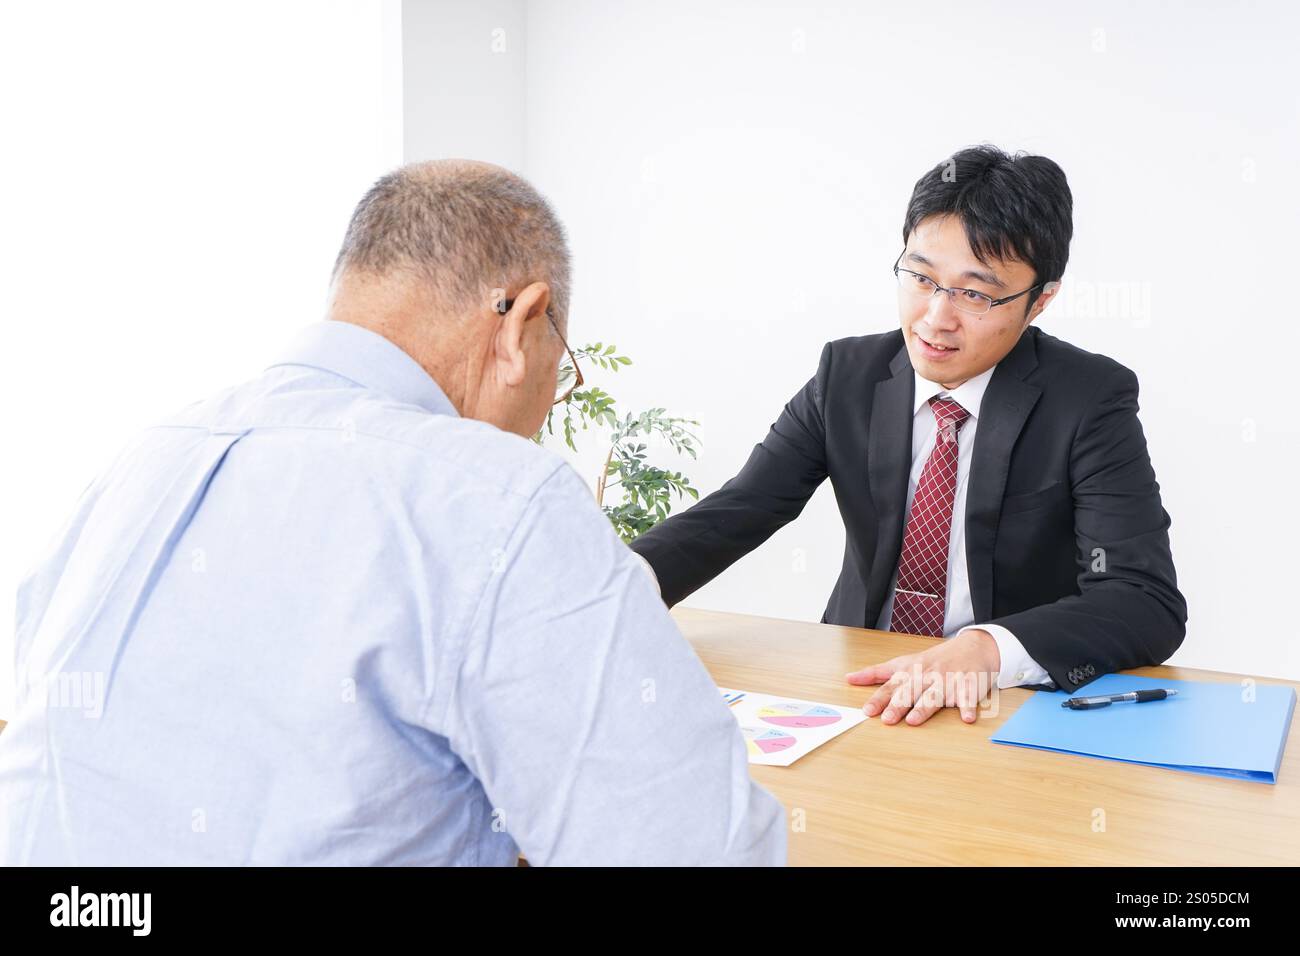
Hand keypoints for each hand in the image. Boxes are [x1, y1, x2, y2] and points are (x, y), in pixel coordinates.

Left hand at [845, 629, 1000, 725]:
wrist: (972, 648)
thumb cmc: (933, 661)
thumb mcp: (903, 663)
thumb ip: (876, 673)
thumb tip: (849, 678)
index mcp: (910, 672)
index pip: (891, 686)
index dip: (878, 699)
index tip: (867, 711)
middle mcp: (926, 676)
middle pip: (910, 692)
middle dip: (898, 705)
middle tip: (887, 719)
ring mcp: (948, 681)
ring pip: (934, 695)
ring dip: (924, 708)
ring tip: (914, 720)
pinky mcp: (968, 686)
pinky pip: (968, 697)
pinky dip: (968, 707)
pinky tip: (967, 718)